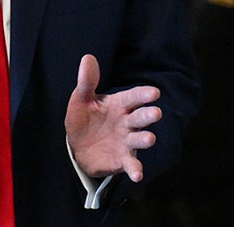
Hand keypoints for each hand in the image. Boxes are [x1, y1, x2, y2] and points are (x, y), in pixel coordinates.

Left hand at [64, 54, 160, 182]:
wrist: (77, 147)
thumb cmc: (83, 118)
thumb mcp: (81, 99)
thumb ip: (86, 81)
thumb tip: (87, 57)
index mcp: (119, 104)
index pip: (132, 97)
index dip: (142, 94)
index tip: (154, 92)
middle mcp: (127, 122)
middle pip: (140, 117)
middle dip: (148, 115)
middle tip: (156, 112)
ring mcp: (126, 141)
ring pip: (139, 139)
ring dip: (145, 139)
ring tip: (149, 138)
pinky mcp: (123, 159)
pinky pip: (131, 164)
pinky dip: (135, 169)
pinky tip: (137, 175)